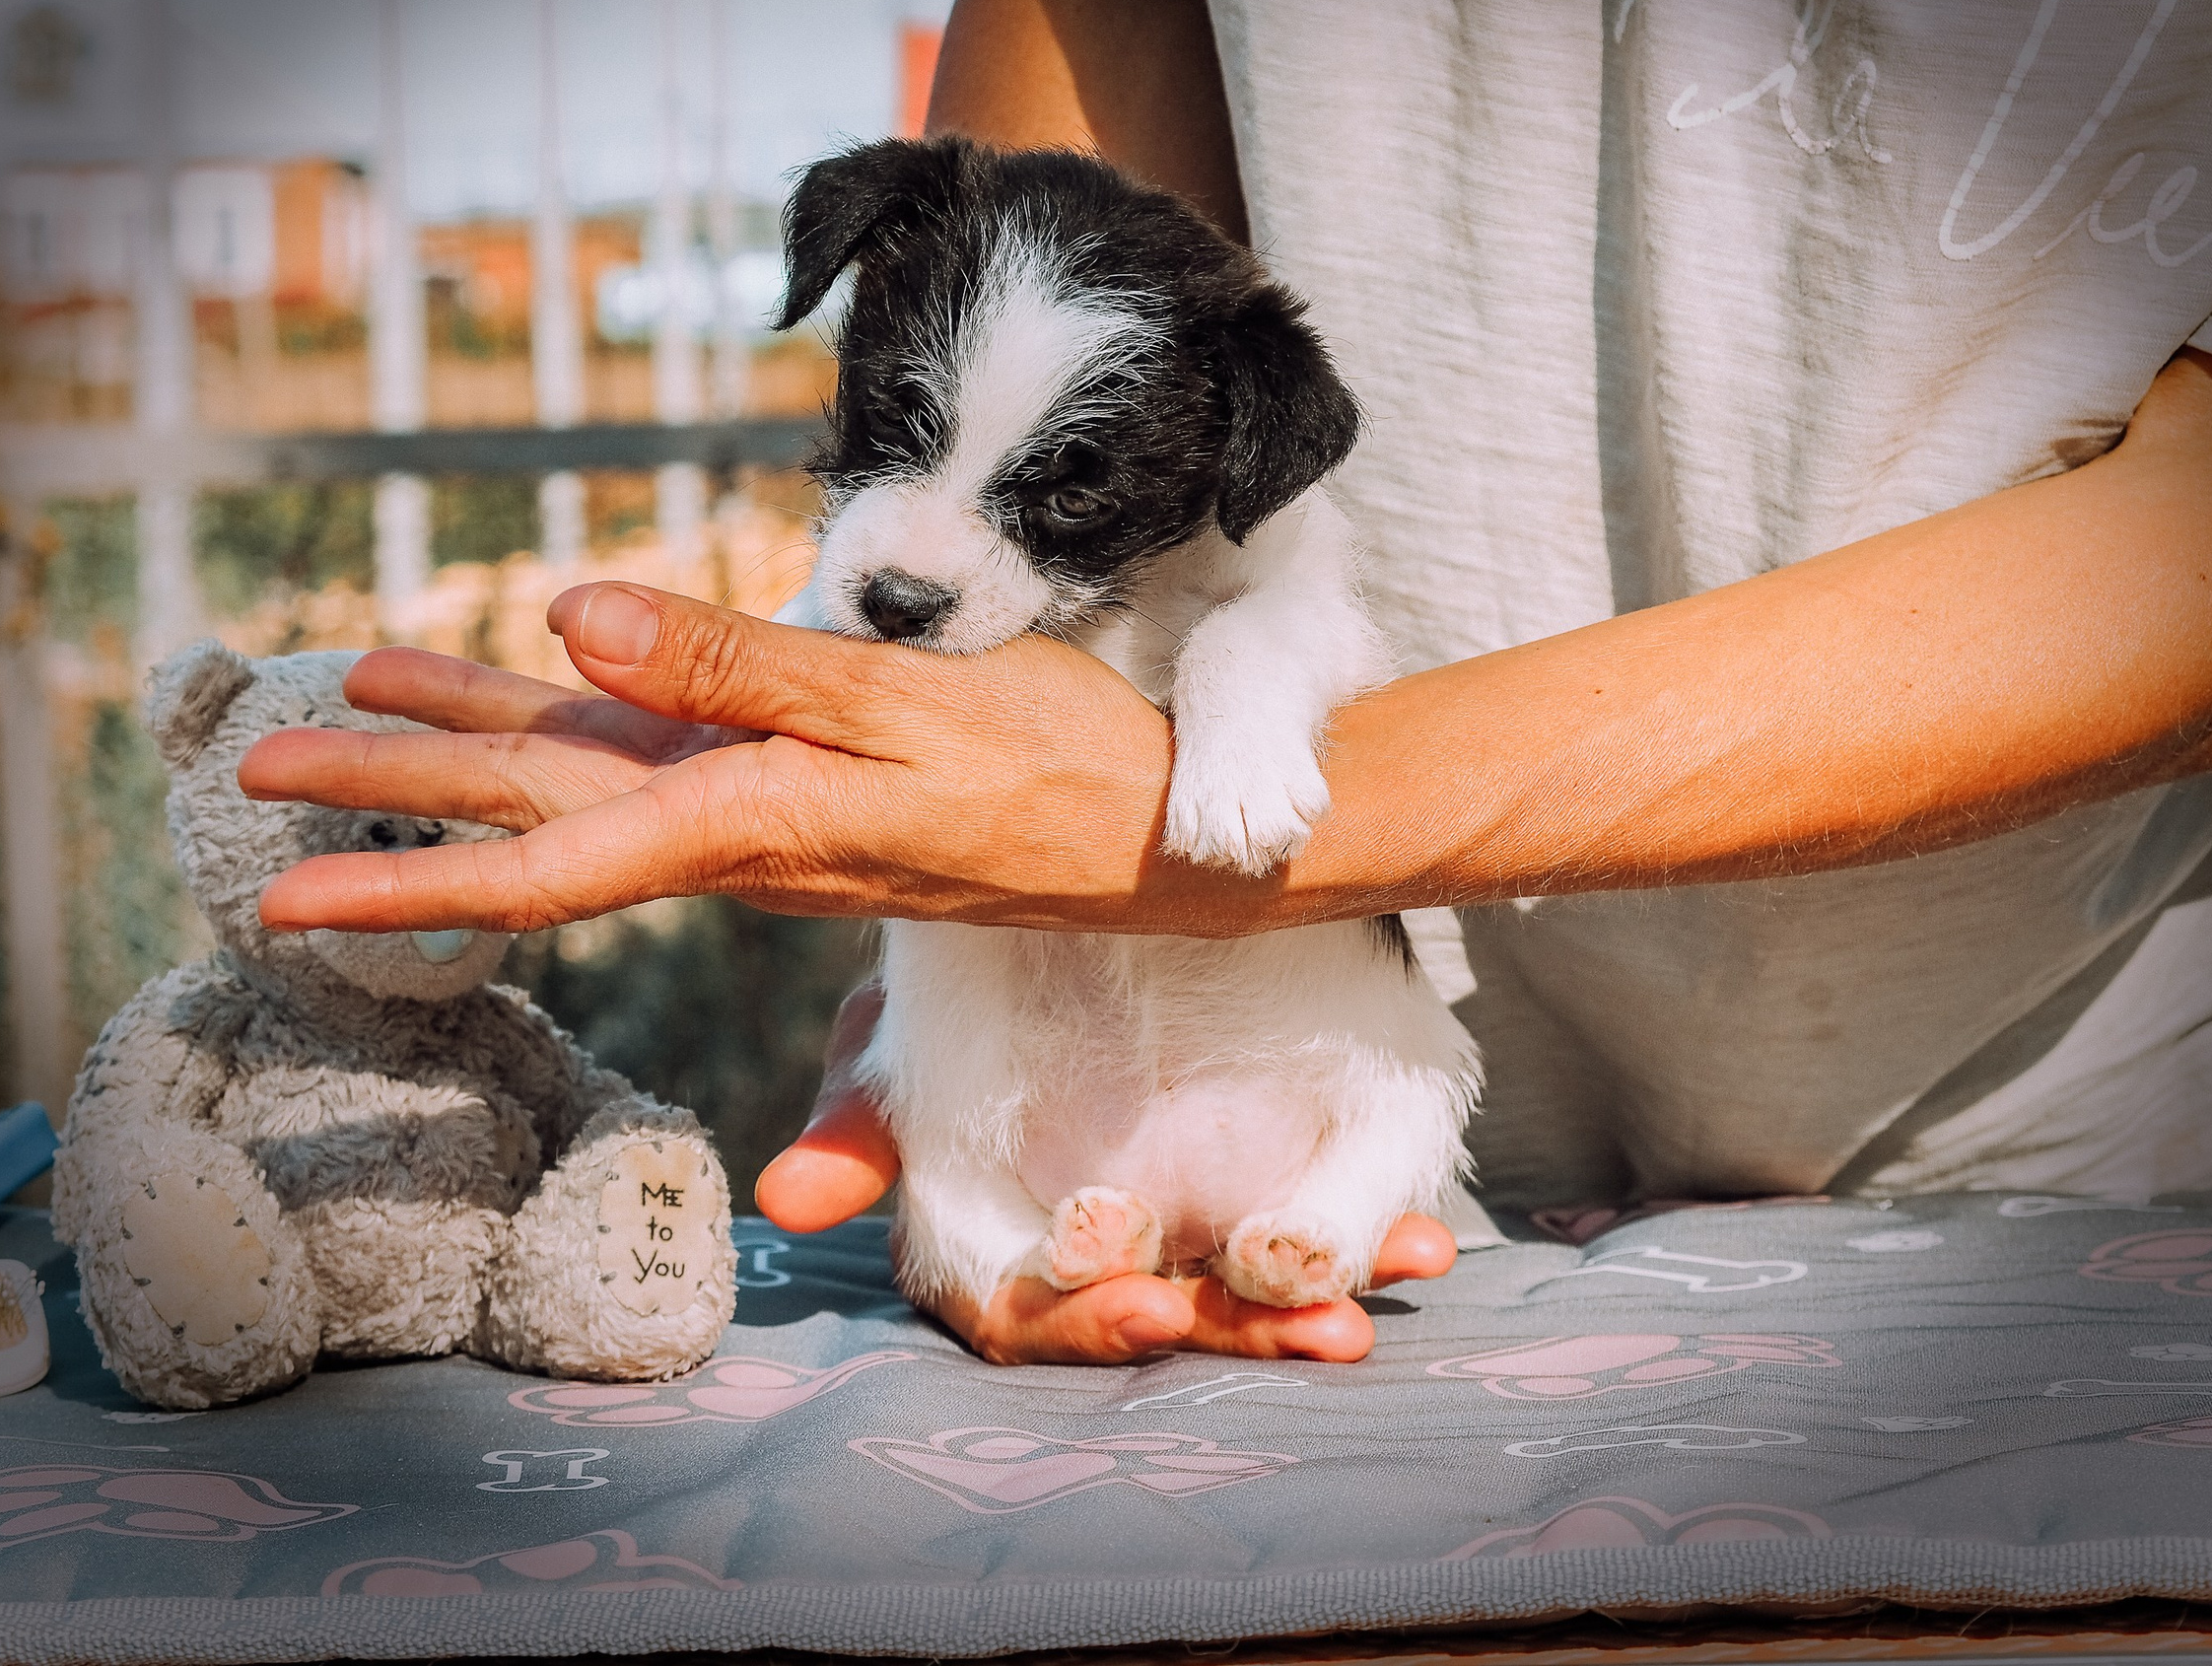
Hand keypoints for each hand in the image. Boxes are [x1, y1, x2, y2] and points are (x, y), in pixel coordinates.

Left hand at [247, 582, 1257, 935]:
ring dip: (467, 745)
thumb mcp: (903, 702)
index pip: (543, 864)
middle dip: (392, 797)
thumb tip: (568, 624)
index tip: (286, 894)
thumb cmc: (1054, 766)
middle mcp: (732, 830)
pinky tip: (538, 688)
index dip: (408, 873)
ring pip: (585, 780)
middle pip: (531, 816)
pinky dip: (575, 723)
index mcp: (746, 820)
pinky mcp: (798, 784)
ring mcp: (762, 810)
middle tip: (255, 770)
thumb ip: (738, 665)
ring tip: (357, 702)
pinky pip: (658, 757)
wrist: (1151, 837)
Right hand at [754, 984, 1456, 1363]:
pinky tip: (1423, 1242)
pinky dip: (1374, 1235)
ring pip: (1247, 1284)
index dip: (1086, 1327)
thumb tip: (788, 1205)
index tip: (1147, 1310)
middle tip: (1311, 1327)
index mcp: (1008, 1227)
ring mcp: (1185, 1203)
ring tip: (1399, 1282)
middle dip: (1235, 1329)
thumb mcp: (902, 1029)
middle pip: (1162, 1311)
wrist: (1063, 882)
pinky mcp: (1265, 1161)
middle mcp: (1104, 1233)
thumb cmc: (957, 973)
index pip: (1034, 1316)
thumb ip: (864, 1115)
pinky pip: (1321, 1218)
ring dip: (1316, 1302)